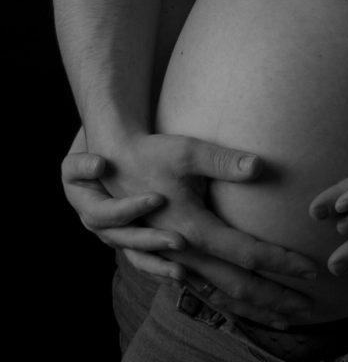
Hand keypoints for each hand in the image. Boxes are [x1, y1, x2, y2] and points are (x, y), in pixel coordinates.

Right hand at [62, 149, 182, 266]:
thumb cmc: (92, 154)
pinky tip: (185, 274)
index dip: (130, 208)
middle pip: (124, 240)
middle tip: (179, 241)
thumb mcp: (80, 159)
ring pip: (137, 255)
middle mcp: (102, 227)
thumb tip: (98, 166)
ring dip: (159, 264)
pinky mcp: (135, 238)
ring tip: (182, 273)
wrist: (103, 160)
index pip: (106, 214)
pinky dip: (164, 265)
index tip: (158, 198)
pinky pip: (149, 257)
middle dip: (151, 241)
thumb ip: (82, 164)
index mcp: (88, 207)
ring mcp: (119, 235)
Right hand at [63, 133, 318, 321]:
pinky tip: (241, 308)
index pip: (248, 254)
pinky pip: (202, 291)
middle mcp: (184, 253)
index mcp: (193, 228)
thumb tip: (259, 166)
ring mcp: (174, 261)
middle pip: (237, 286)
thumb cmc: (152, 153)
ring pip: (219, 295)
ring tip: (284, 317)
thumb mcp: (188, 151)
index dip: (282, 262)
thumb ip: (225, 161)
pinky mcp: (168, 261)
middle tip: (309, 307)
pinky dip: (226, 304)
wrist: (110, 165)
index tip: (312, 270)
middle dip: (275, 298)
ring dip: (253, 308)